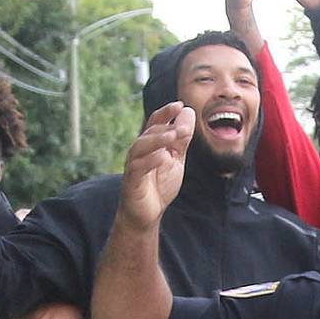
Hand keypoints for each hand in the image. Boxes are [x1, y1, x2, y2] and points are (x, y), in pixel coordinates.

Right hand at [116, 101, 193, 230]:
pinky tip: (163, 157)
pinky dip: (151, 160)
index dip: (165, 112)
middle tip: (183, 128)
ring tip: (173, 136)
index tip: (179, 105)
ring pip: (141, 146)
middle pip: (149, 132)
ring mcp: (134, 165)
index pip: (155, 122)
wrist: (147, 214)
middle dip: (166, 127)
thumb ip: (181, 139)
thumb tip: (188, 113)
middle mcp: (139, 151)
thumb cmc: (159, 185)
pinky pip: (138, 167)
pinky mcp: (131, 180)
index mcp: (150, 144)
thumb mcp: (176, 159)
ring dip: (158, 139)